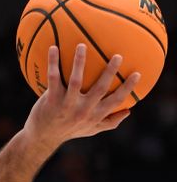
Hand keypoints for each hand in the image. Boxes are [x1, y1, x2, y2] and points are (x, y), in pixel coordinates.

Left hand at [23, 44, 140, 153]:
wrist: (43, 136)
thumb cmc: (69, 130)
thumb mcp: (91, 130)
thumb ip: (109, 122)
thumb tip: (129, 111)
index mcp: (95, 115)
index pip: (116, 101)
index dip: (128, 88)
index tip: (137, 73)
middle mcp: (83, 110)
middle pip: (100, 88)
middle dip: (110, 72)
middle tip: (118, 55)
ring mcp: (66, 104)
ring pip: (76, 80)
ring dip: (79, 61)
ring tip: (82, 45)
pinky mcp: (51, 99)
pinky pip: (53, 77)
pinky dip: (53, 62)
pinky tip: (53, 48)